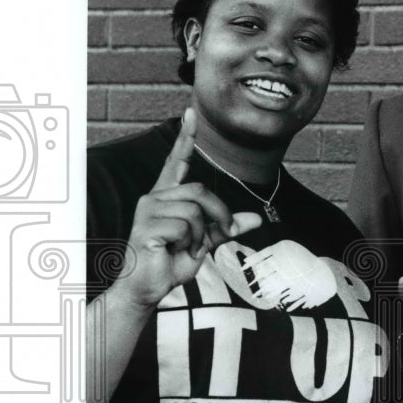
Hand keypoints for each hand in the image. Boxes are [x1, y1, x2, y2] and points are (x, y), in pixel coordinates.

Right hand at [111, 109, 261, 309]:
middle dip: (219, 214)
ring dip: (201, 234)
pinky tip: (175, 251)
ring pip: (195, 210)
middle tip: (218, 235)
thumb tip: (256, 219)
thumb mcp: (204, 243)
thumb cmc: (170, 263)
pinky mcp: (147, 225)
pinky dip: (190, 243)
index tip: (190, 114)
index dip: (185, 138)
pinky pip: (186, 226)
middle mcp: (155, 197)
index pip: (177, 162)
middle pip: (201, 191)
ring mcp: (148, 210)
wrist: (147, 288)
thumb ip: (226, 227)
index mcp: (166, 197)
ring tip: (186, 248)